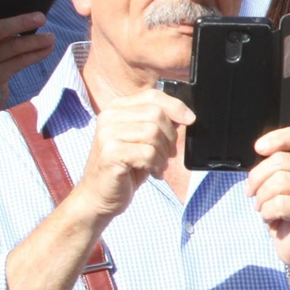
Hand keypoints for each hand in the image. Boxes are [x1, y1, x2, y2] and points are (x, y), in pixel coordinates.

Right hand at [74, 89, 195, 221]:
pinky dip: (156, 165)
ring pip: (153, 134)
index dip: (176, 106)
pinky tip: (151, 172)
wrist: (99, 194)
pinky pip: (148, 154)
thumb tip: (184, 114)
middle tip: (167, 154)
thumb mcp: (143, 139)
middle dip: (170, 137)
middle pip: (156, 115)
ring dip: (163, 154)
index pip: (153, 96)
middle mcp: (109, 117)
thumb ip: (157, 123)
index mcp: (117, 108)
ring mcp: (107, 134)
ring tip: (157, 165)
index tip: (190, 120)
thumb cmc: (126, 166)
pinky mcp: (110, 153)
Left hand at [246, 126, 289, 289]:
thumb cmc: (288, 212)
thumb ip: (275, 165)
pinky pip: (279, 204)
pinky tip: (272, 218)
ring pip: (277, 183)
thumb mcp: (280, 183)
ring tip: (264, 208)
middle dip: (257, 179)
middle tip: (253, 194)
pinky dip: (267, 213)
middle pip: (279, 161)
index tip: (258, 149)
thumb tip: (260, 150)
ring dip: (261, 198)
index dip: (275, 139)